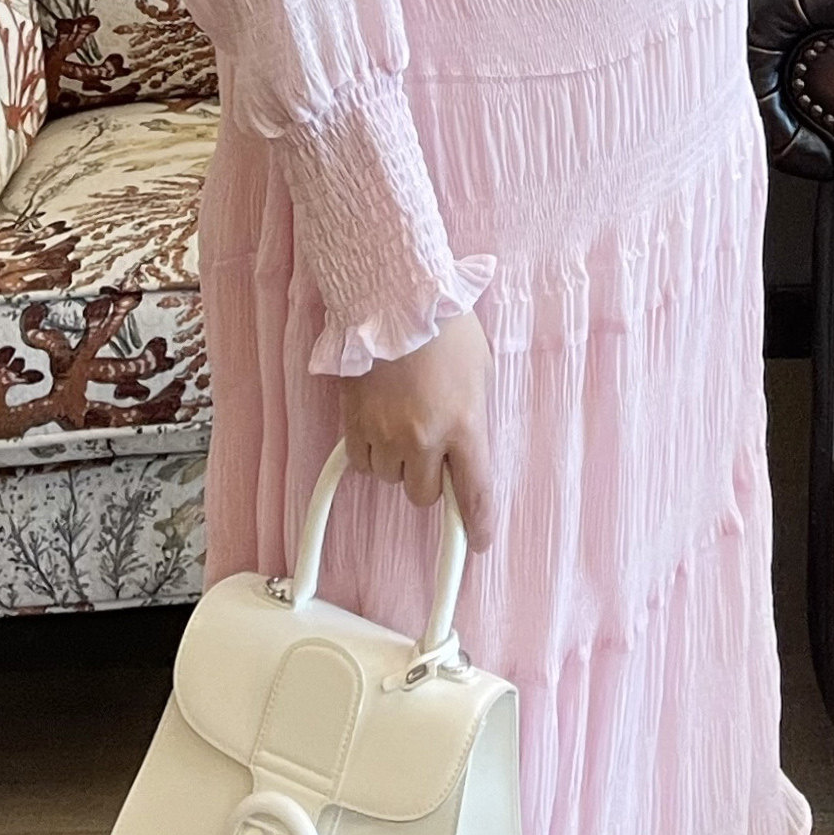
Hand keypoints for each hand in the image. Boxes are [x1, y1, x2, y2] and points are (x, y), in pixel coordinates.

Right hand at [340, 308, 494, 553]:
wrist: (391, 294)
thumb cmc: (444, 325)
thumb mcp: (480, 371)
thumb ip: (474, 417)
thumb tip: (467, 450)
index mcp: (464, 425)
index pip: (475, 494)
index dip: (478, 525)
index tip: (478, 540)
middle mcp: (423, 438)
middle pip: (425, 494)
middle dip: (431, 476)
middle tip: (432, 445)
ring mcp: (384, 433)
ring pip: (390, 478)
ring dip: (399, 461)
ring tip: (403, 419)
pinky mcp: (353, 422)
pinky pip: (361, 461)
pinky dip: (370, 451)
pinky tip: (377, 424)